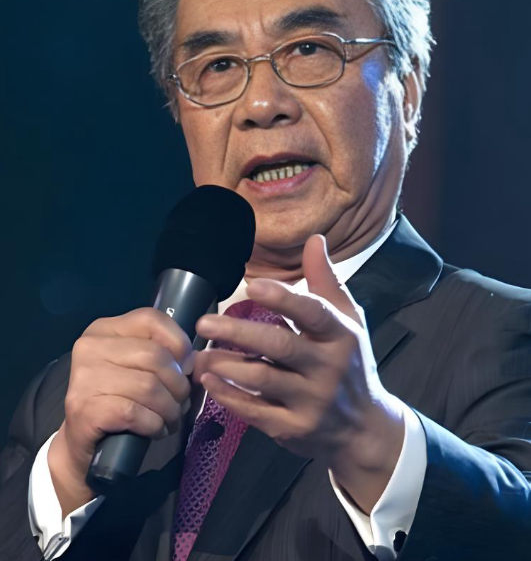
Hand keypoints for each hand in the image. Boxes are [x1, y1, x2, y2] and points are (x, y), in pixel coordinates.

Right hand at [48, 308, 192, 515]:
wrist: (83, 445)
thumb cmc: (118, 401)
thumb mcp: (138, 368)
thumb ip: (163, 355)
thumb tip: (196, 360)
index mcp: (104, 329)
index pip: (151, 319)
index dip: (179, 343)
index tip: (187, 367)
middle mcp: (90, 347)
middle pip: (155, 355)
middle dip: (178, 383)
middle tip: (181, 402)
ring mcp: (84, 377)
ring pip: (149, 386)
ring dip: (170, 409)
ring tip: (170, 419)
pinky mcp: (85, 408)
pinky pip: (136, 412)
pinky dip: (154, 425)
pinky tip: (155, 430)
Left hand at [194, 235, 404, 511]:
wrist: (363, 428)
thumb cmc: (350, 363)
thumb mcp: (348, 321)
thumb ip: (326, 281)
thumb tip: (314, 239)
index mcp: (341, 336)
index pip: (313, 313)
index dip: (284, 298)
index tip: (252, 285)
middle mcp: (328, 368)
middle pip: (280, 345)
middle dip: (240, 332)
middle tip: (204, 322)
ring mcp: (311, 401)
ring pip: (262, 379)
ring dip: (226, 364)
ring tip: (198, 353)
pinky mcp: (293, 428)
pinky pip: (255, 412)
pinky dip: (228, 396)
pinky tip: (209, 380)